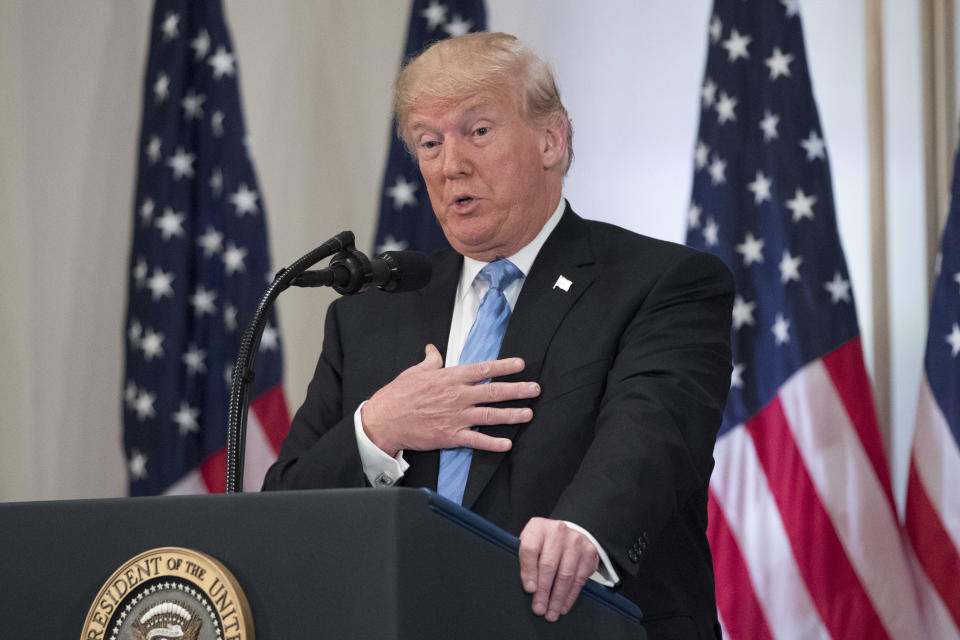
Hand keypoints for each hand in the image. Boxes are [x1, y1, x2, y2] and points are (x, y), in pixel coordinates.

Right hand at [360, 344, 539, 455]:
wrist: (384, 421)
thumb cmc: (398, 395)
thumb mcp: (415, 372)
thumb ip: (430, 361)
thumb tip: (433, 350)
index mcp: (449, 378)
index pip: (483, 369)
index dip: (504, 366)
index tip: (520, 364)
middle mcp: (457, 397)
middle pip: (494, 392)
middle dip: (518, 390)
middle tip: (535, 388)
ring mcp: (456, 417)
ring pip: (491, 415)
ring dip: (512, 414)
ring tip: (529, 413)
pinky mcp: (451, 436)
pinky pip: (477, 440)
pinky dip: (493, 443)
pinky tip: (507, 443)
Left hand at [519, 517, 598, 621]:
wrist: (568, 533)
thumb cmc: (544, 542)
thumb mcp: (530, 543)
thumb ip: (525, 559)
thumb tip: (526, 587)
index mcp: (538, 527)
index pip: (530, 549)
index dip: (528, 571)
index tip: (529, 590)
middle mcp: (557, 531)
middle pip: (549, 565)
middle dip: (543, 591)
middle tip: (539, 609)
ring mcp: (575, 541)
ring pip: (566, 575)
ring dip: (558, 598)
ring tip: (551, 613)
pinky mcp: (589, 552)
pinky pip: (579, 579)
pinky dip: (570, 596)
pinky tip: (563, 606)